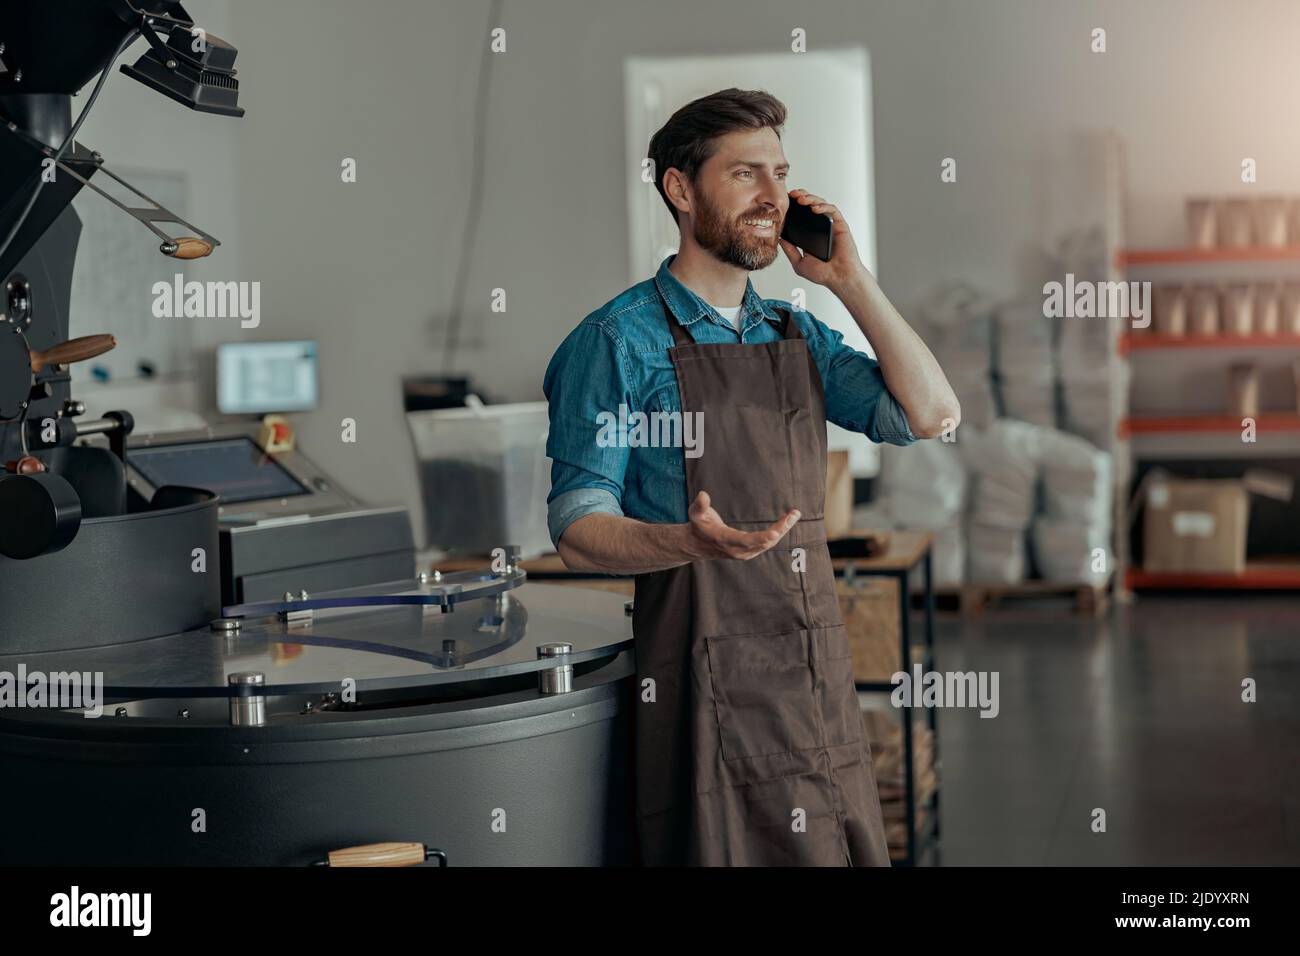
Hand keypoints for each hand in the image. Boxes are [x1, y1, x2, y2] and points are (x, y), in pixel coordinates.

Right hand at [684, 490, 799, 559]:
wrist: (697, 545)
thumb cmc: (698, 525)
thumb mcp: (695, 513)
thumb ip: (700, 505)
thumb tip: (703, 494)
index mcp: (725, 540)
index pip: (746, 540)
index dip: (761, 537)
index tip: (776, 532)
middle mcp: (737, 550)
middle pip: (764, 542)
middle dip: (781, 529)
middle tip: (794, 514)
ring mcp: (744, 553)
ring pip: (768, 543)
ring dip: (782, 530)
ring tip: (794, 515)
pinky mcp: (749, 552)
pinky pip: (767, 543)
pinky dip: (778, 533)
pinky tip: (786, 522)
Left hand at [778, 188, 869, 292]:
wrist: (839, 278)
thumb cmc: (823, 273)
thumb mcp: (799, 262)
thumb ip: (789, 250)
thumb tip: (778, 238)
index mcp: (810, 234)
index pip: (801, 215)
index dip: (793, 206)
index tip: (784, 202)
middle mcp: (820, 227)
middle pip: (811, 205)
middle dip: (801, 196)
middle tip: (792, 195)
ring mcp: (831, 225)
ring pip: (821, 204)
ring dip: (811, 198)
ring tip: (801, 199)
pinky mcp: (841, 225)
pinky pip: (832, 211)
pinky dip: (823, 207)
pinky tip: (814, 209)